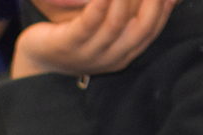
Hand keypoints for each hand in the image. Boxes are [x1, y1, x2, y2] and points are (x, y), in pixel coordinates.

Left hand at [10, 0, 176, 78]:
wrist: (38, 61)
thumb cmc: (73, 40)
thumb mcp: (104, 32)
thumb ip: (126, 18)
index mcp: (124, 54)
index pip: (152, 30)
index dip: (165, 8)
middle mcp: (112, 56)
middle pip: (141, 29)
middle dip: (152, 3)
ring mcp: (90, 52)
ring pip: (116, 24)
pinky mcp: (68, 44)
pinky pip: (88, 23)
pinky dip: (99, 5)